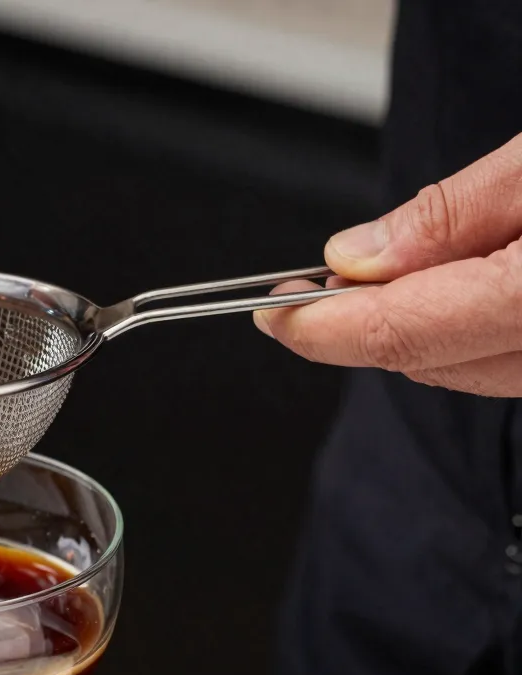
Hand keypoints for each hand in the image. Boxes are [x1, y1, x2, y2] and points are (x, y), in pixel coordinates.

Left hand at [254, 133, 521, 395]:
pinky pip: (513, 357)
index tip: (270, 310)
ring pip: (473, 367)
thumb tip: (355, 257)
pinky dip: (474, 326)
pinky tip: (457, 283)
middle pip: (433, 362)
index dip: (319, 327)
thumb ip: (452, 214)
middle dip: (363, 325)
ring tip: (383, 273)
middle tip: (312, 285)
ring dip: (420, 326)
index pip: (403, 335)